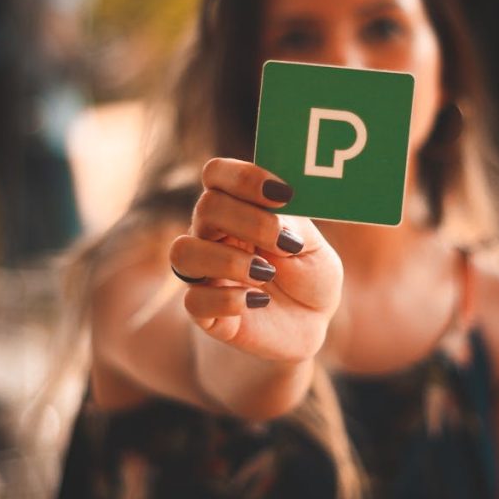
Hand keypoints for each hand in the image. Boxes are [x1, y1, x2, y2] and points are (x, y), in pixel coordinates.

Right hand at [170, 158, 342, 363]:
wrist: (310, 325)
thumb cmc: (310, 276)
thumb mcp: (314, 247)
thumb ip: (293, 225)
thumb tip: (274, 212)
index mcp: (238, 207)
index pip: (217, 174)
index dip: (244, 177)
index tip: (282, 194)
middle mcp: (213, 235)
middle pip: (206, 207)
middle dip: (249, 221)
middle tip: (284, 242)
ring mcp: (205, 273)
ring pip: (184, 252)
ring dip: (229, 260)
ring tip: (266, 274)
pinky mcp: (205, 312)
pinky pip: (194, 300)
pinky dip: (228, 300)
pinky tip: (259, 301)